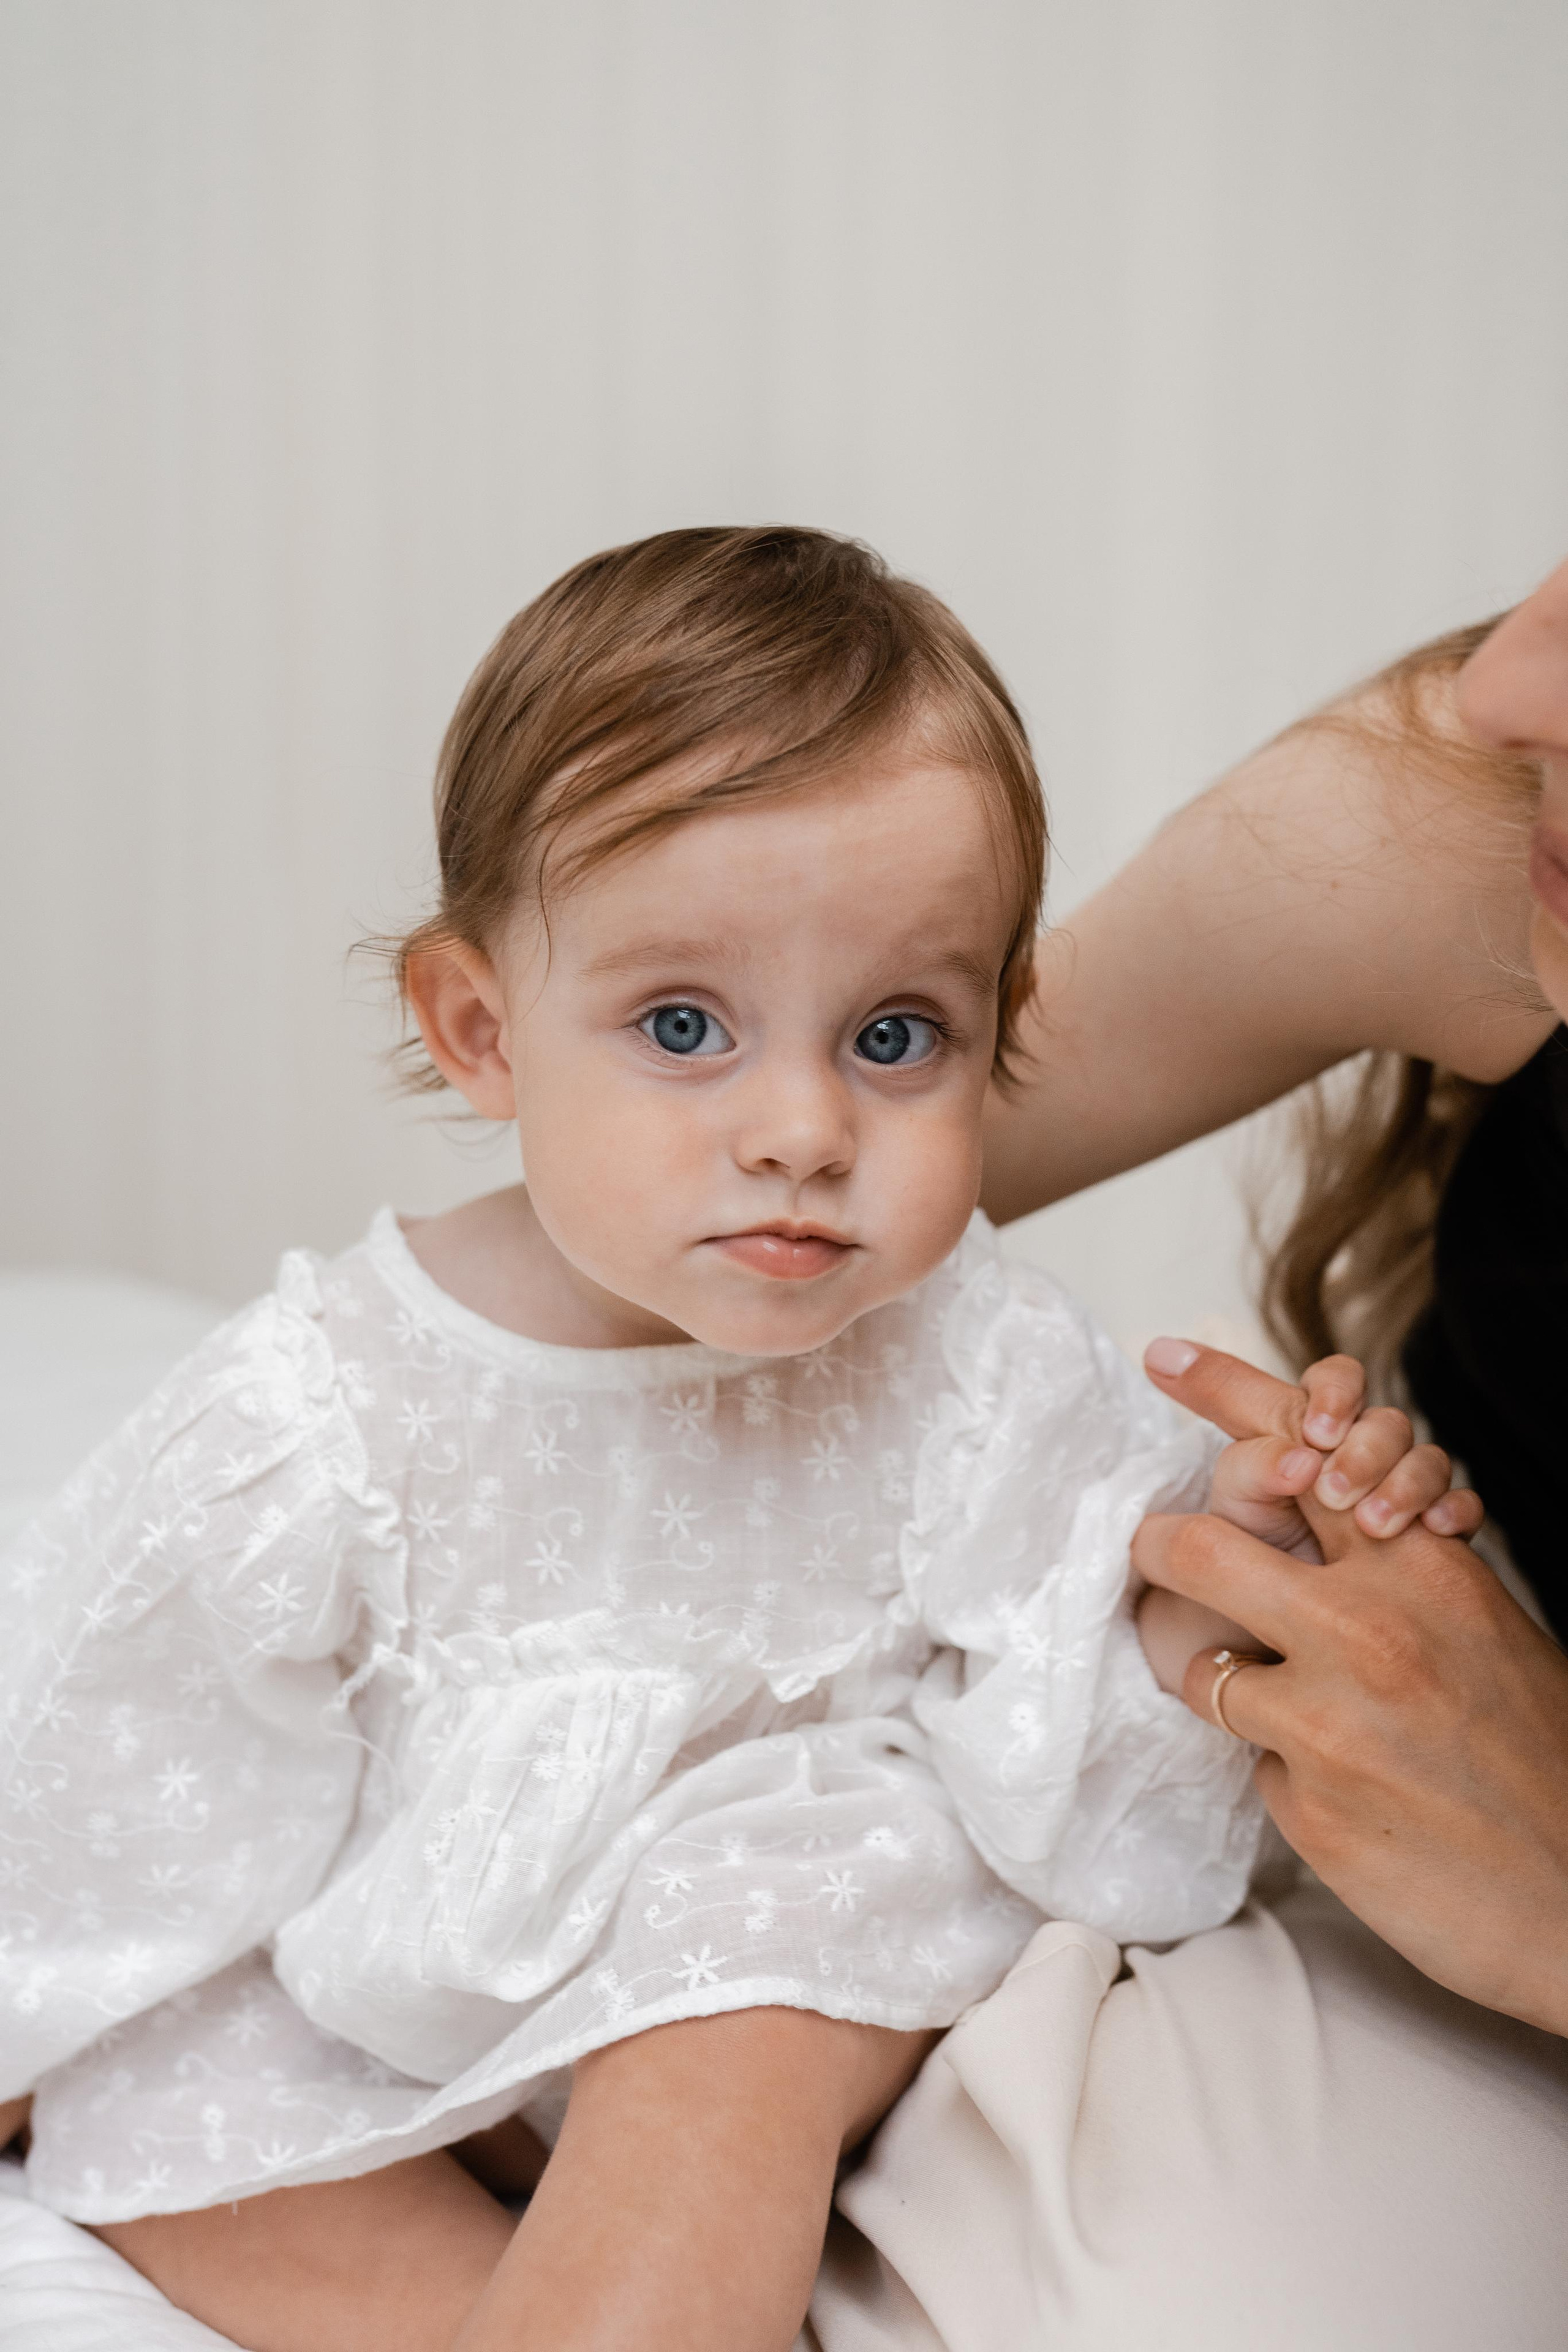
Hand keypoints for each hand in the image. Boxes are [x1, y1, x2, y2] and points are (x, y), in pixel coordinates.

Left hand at [1133, 1371, 1567, 2035]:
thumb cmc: (1536, 1756)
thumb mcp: (1484, 1630)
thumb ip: (1400, 1575)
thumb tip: (1324, 1518)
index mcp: (1422, 1570)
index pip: (1304, 1448)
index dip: (1223, 1390)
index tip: (1162, 1357)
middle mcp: (1370, 1630)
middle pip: (1199, 1547)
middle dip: (1160, 1554)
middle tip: (1155, 1562)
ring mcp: (1333, 1720)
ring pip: (1201, 1666)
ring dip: (1225, 1682)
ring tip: (1291, 1711)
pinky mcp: (1308, 1805)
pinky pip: (1250, 1761)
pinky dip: (1284, 1771)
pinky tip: (1350, 1798)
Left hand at [1147, 1338, 1482, 1557]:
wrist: (1256, 1637)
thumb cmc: (1242, 1558)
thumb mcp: (1235, 1508)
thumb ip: (1248, 1464)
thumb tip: (1295, 1458)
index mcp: (1307, 1432)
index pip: (1335, 1381)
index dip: (1333, 1392)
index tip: (1316, 1429)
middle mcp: (1355, 1454)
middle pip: (1386, 1422)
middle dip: (1366, 1448)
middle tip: (1333, 1492)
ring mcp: (1397, 1493)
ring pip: (1427, 1461)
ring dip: (1406, 1482)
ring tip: (1373, 1523)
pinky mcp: (1429, 1540)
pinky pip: (1461, 1510)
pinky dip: (1453, 1512)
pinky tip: (1436, 1531)